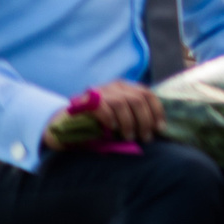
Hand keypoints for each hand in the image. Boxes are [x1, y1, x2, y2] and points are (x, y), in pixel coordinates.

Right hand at [48, 81, 163, 147]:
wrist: (63, 123)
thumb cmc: (97, 123)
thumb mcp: (119, 117)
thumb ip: (134, 116)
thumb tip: (157, 129)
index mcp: (125, 87)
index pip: (147, 94)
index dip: (156, 111)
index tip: (160, 128)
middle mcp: (114, 86)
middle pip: (138, 99)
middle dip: (145, 120)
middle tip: (145, 138)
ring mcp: (99, 91)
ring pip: (122, 103)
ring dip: (129, 122)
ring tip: (130, 137)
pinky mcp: (85, 100)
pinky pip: (102, 107)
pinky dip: (110, 119)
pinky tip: (112, 129)